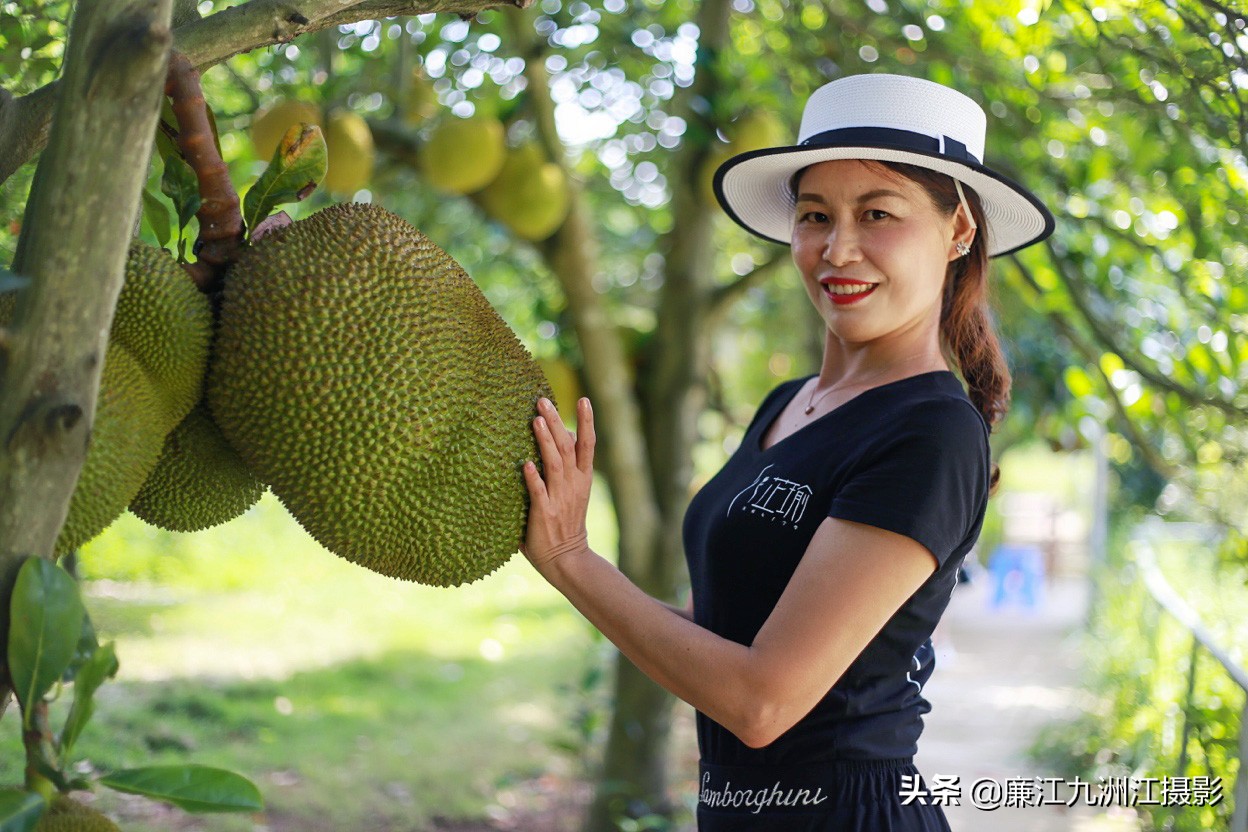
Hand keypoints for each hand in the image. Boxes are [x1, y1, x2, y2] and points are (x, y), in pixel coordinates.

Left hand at [521, 396, 595, 574]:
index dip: (586, 421)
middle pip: (568, 446)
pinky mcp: (544, 513)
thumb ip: (563, 470)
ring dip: (545, 440)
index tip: (583, 399)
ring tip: (535, 419)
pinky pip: (538, 492)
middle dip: (556, 421)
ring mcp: (559, 498)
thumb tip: (554, 443)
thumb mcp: (572, 493)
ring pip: (554, 463)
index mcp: (582, 478)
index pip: (587, 445)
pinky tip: (525, 464)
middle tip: (543, 400)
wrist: (568, 559)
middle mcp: (573, 484)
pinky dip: (533, 478)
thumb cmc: (564, 524)